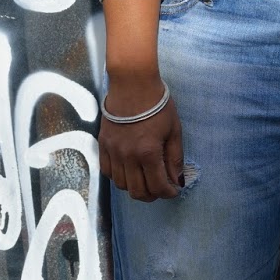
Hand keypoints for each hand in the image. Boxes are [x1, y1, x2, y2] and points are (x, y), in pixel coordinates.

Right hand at [100, 78, 184, 201]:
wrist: (132, 84)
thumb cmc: (157, 105)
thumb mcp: (174, 131)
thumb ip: (175, 158)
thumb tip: (177, 180)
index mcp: (148, 153)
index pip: (158, 186)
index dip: (169, 193)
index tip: (174, 190)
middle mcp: (128, 156)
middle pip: (137, 192)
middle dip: (152, 195)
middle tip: (161, 188)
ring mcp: (113, 151)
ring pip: (121, 185)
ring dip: (135, 187)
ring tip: (145, 180)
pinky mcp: (103, 145)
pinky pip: (107, 171)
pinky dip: (119, 177)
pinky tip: (129, 170)